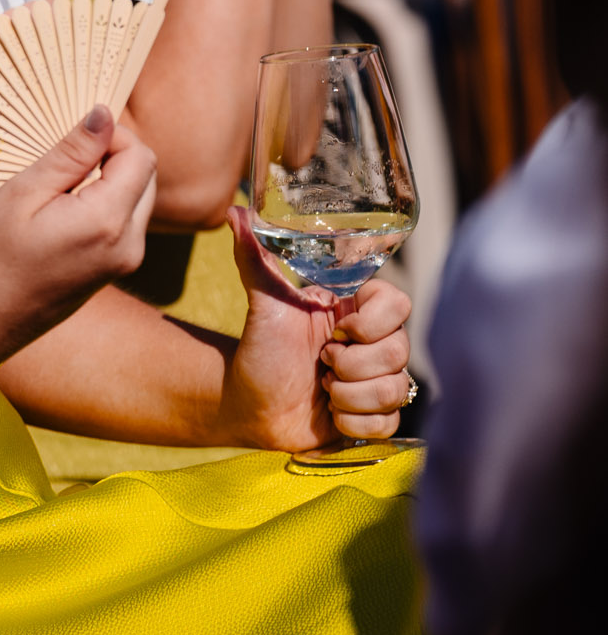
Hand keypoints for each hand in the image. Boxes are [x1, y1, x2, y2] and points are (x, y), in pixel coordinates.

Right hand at [0, 107, 158, 353]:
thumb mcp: (23, 193)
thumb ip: (70, 153)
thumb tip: (104, 114)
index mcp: (107, 221)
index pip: (140, 156)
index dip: (112, 135)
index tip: (72, 136)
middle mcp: (129, 245)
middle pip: (145, 176)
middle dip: (113, 157)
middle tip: (62, 161)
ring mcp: (125, 262)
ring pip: (137, 199)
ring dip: (108, 181)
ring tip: (57, 189)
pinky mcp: (114, 271)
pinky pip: (125, 224)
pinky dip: (104, 205)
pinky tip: (61, 213)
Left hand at [217, 205, 415, 448]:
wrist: (248, 403)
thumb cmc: (259, 349)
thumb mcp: (262, 303)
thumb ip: (254, 257)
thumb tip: (235, 212)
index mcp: (357, 311)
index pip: (399, 303)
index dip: (371, 322)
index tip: (335, 330)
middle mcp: (376, 343)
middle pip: (400, 350)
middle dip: (348, 364)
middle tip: (319, 362)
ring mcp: (381, 380)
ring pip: (396, 389)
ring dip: (347, 394)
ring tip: (321, 388)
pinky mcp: (378, 416)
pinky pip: (388, 422)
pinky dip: (352, 421)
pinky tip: (330, 413)